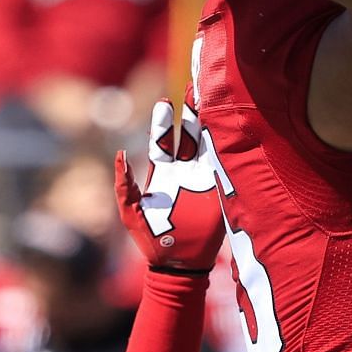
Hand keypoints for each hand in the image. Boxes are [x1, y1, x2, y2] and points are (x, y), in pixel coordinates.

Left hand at [116, 98, 226, 272]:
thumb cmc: (149, 239)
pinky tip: (231, 132)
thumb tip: (120, 154)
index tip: (164, 101)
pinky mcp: (219, 192)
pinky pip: (224, 167)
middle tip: (195, 87)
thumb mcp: (129, 212)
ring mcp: (203, 180)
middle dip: (192, 112)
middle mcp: (184, 172)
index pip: (164, 141)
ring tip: (215, 101)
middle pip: (189, 135)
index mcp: (162, 173)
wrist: (175, 264)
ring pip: (209, 146)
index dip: (164, 122)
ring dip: (212, 125)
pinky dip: (227, 151)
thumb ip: (123, 184)